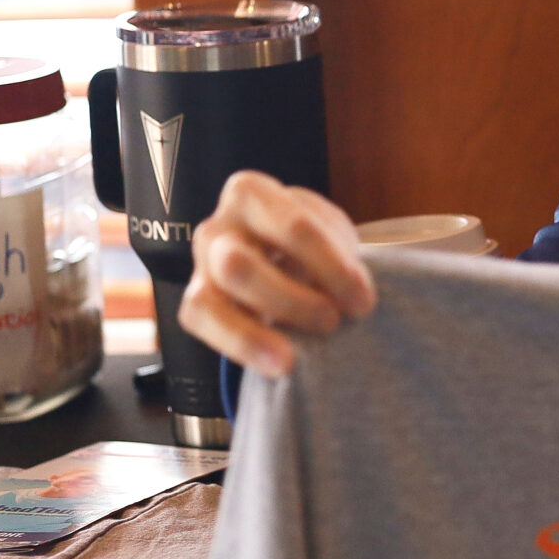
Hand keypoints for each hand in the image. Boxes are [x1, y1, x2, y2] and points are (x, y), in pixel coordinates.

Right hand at [178, 171, 375, 376]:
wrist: (287, 265)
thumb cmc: (311, 247)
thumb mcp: (331, 237)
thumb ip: (339, 257)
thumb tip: (352, 298)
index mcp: (253, 194)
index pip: (293, 227)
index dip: (331, 267)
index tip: (362, 300)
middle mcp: (218, 225)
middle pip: (240, 264)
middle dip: (293, 300)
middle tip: (334, 322)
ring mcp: (201, 263)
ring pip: (219, 294)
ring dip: (266, 323)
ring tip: (309, 345)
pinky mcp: (196, 300)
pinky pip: (203, 322)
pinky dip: (245, 345)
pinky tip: (281, 365)